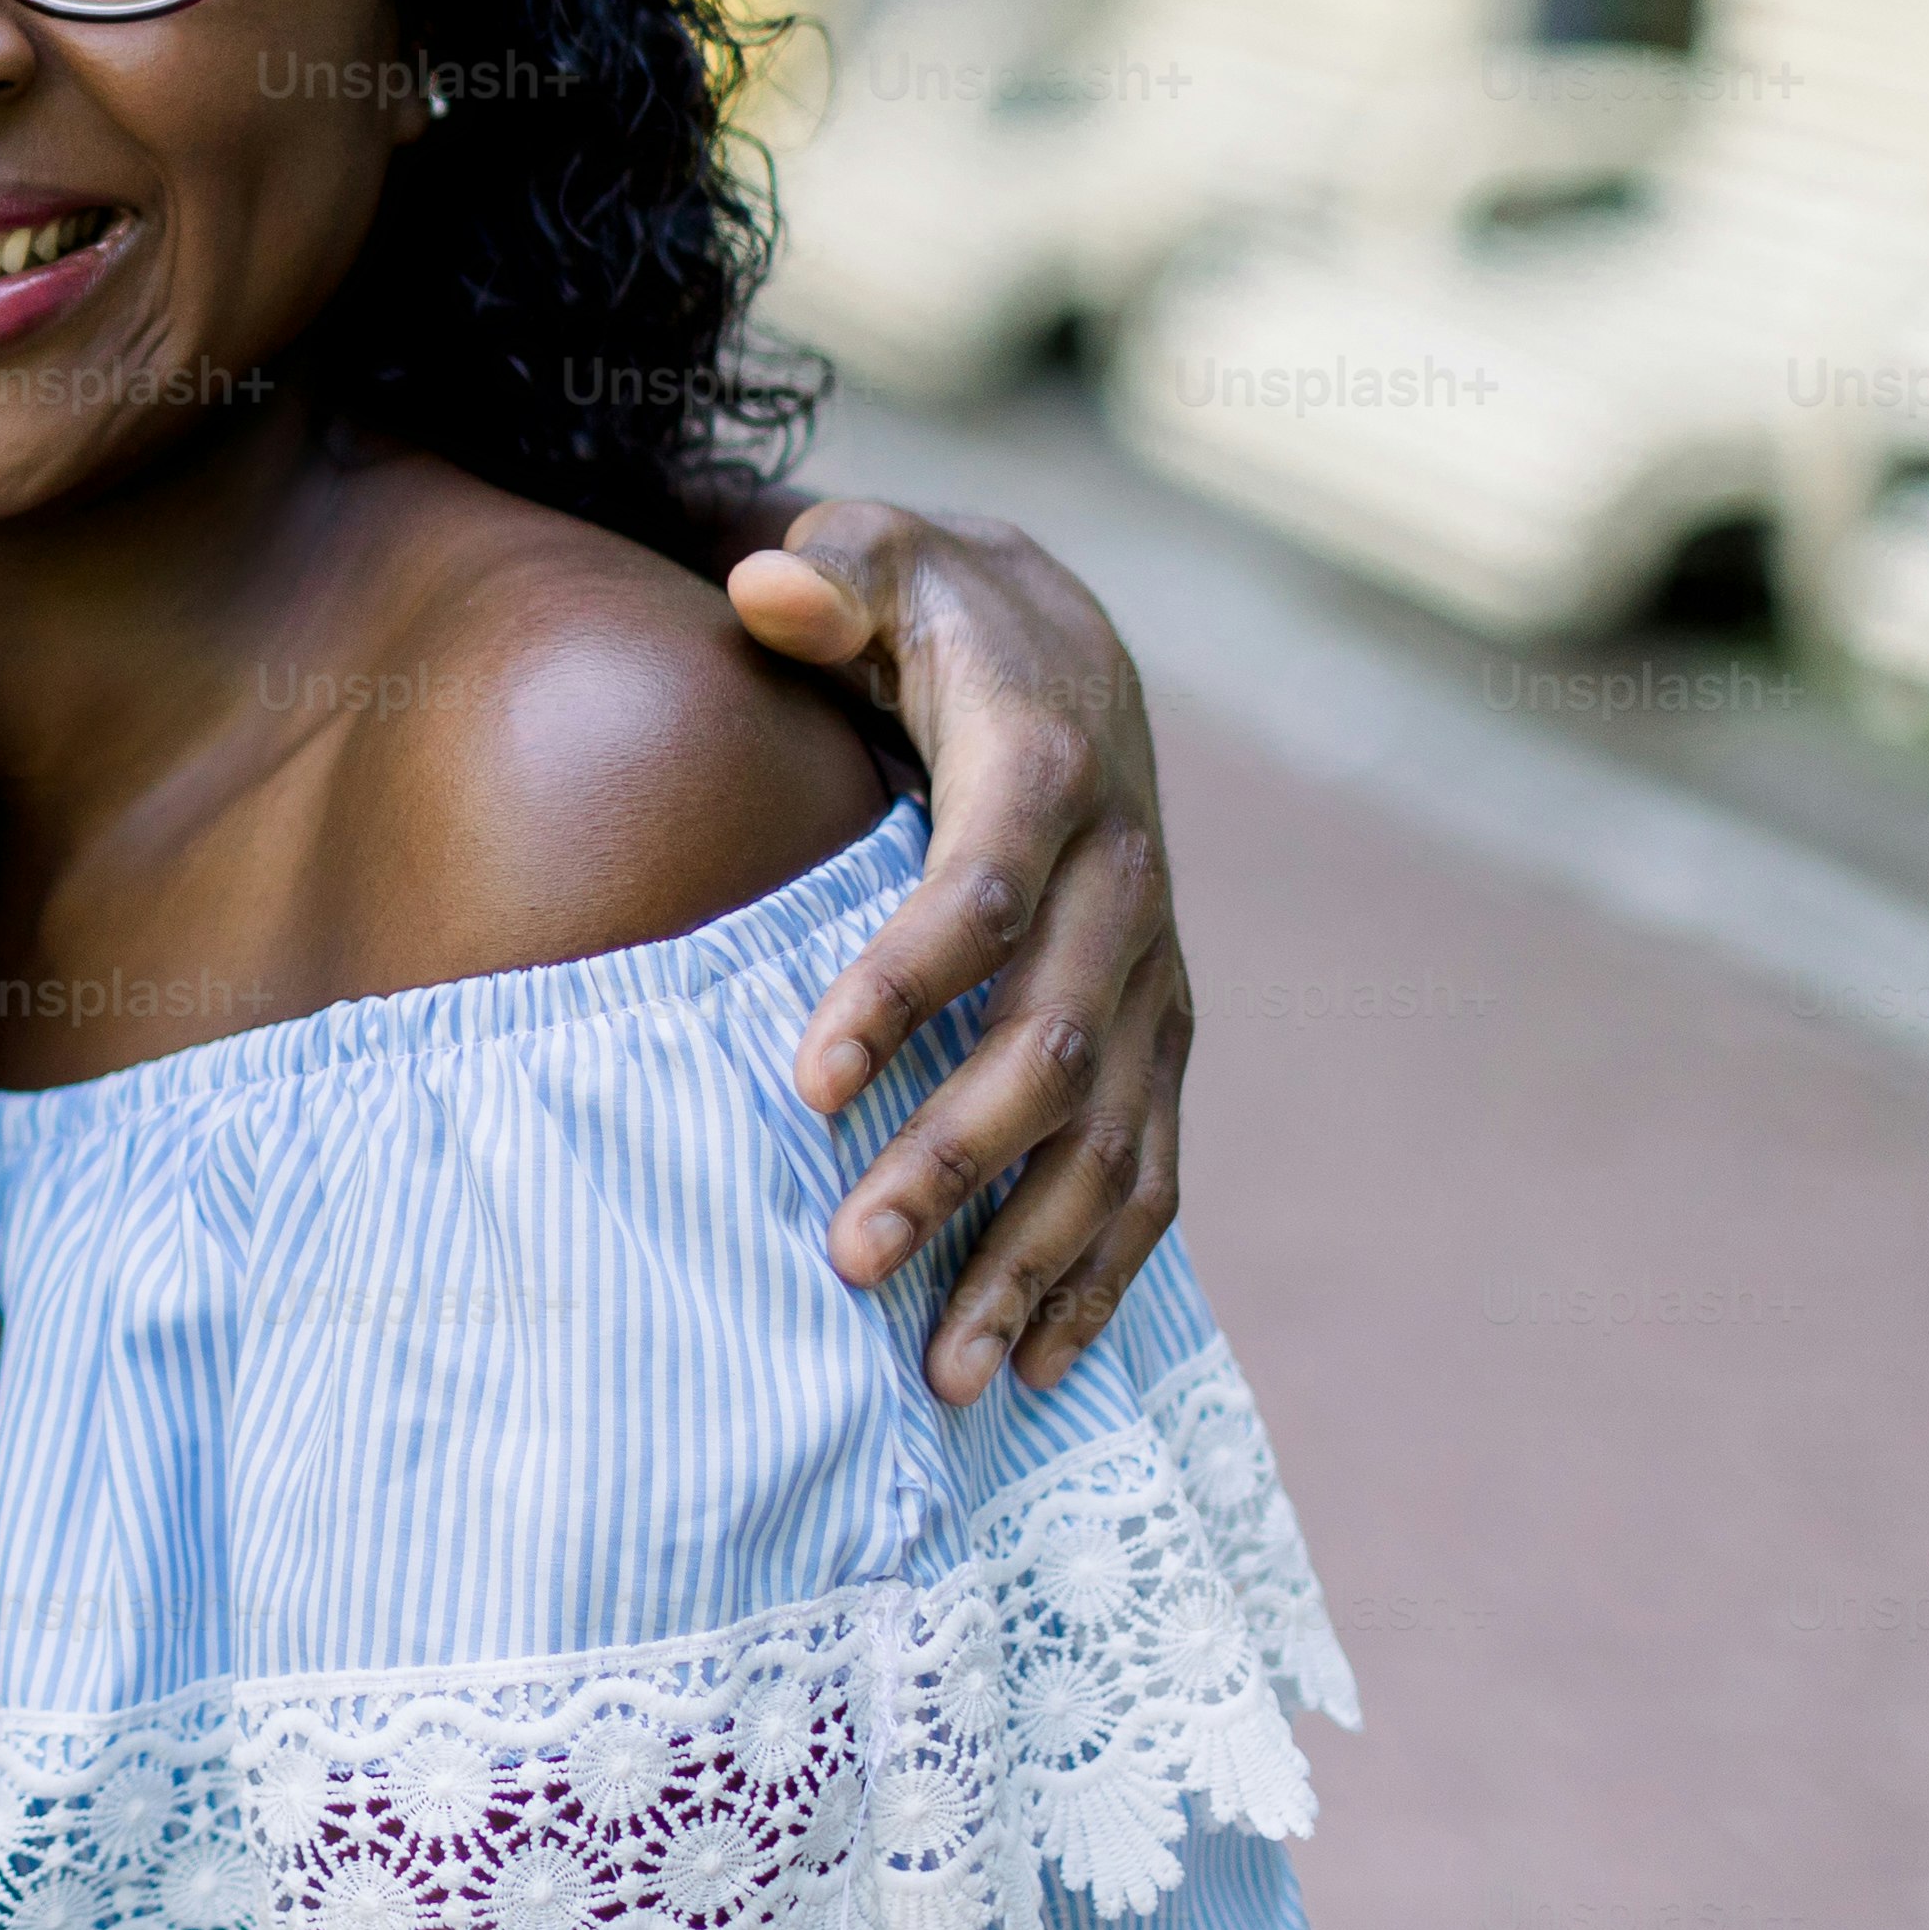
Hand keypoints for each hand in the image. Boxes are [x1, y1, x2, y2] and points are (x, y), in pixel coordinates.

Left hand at [725, 499, 1194, 1397]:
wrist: (1067, 644)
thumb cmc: (933, 610)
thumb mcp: (882, 555)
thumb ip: (828, 569)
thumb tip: (768, 585)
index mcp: (1045, 773)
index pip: (979, 898)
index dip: (900, 990)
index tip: (805, 1084)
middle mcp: (1122, 886)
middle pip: (1050, 1051)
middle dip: (954, 1165)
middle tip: (847, 1263)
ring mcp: (1153, 974)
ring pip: (1115, 1142)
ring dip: (1032, 1260)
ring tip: (944, 1374)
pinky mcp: (1161, 1034)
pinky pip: (1154, 1174)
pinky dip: (1103, 1275)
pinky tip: (1036, 1363)